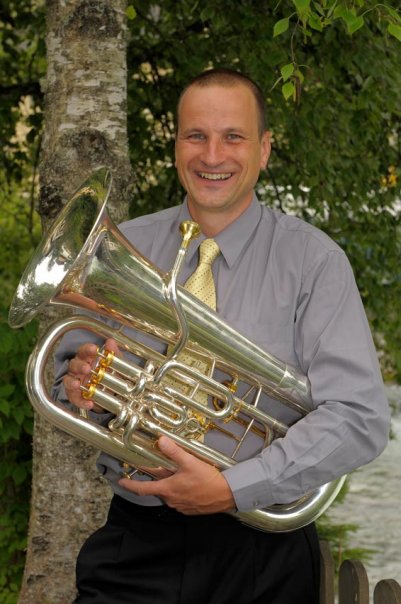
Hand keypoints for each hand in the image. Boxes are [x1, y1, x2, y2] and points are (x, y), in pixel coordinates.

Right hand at [63, 338, 118, 412]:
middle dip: (79, 366)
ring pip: (68, 380)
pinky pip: (74, 398)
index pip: (83, 351)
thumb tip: (111, 342)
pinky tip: (89, 403)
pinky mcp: (74, 395)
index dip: (87, 349)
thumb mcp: (114, 363)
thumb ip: (113, 353)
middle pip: (73, 365)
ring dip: (72, 382)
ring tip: (78, 385)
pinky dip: (81, 401)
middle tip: (87, 368)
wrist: (110, 392)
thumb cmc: (108, 372)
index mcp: (86, 358)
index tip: (94, 349)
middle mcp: (77, 369)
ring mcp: (74, 382)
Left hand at [118, 435, 235, 514]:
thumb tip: (161, 441)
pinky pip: (180, 497)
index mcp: (168, 489)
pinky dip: (180, 489)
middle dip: (156, 478)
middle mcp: (171, 500)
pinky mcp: (190, 508)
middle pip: (158, 488)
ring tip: (178, 472)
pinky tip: (189, 481)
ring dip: (169, 483)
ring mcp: (181, 505)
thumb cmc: (208, 480)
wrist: (227, 495)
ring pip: (169, 492)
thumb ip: (174, 452)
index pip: (143, 489)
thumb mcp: (190, 462)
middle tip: (157, 466)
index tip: (121, 482)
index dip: (130, 485)